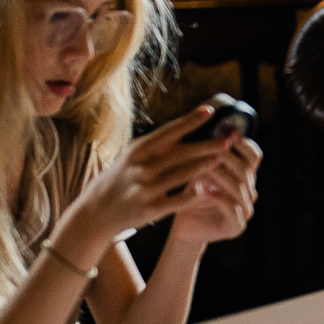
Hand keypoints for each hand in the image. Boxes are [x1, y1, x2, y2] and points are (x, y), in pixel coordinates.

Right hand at [54, 106, 239, 262]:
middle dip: (206, 145)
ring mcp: (145, 189)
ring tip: (221, 159)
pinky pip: (179, 200)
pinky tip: (207, 188)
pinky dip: (194, 193)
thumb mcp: (132, 157)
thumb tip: (186, 127)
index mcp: (137, 150)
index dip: (190, 121)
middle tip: (227, 139)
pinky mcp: (150, 210)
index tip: (210, 111)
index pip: (168, 132)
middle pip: (180, 153)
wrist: (96, 212)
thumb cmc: (120, 179)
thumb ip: (157, 145)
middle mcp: (141, 168)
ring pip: (182, 175)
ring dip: (204, 166)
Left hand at [169, 136, 260, 245]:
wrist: (183, 228)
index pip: (253, 156)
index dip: (243, 142)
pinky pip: (233, 208)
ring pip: (240, 188)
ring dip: (222, 175)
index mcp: (244, 176)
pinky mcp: (236, 227)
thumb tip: (198, 124)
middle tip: (212, 148)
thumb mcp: (196, 170)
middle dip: (229, 157)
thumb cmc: (189, 196)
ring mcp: (245, 210)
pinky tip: (203, 189)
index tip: (226, 131)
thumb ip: (204, 153)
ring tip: (205, 167)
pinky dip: (219, 197)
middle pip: (247, 170)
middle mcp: (249, 192)